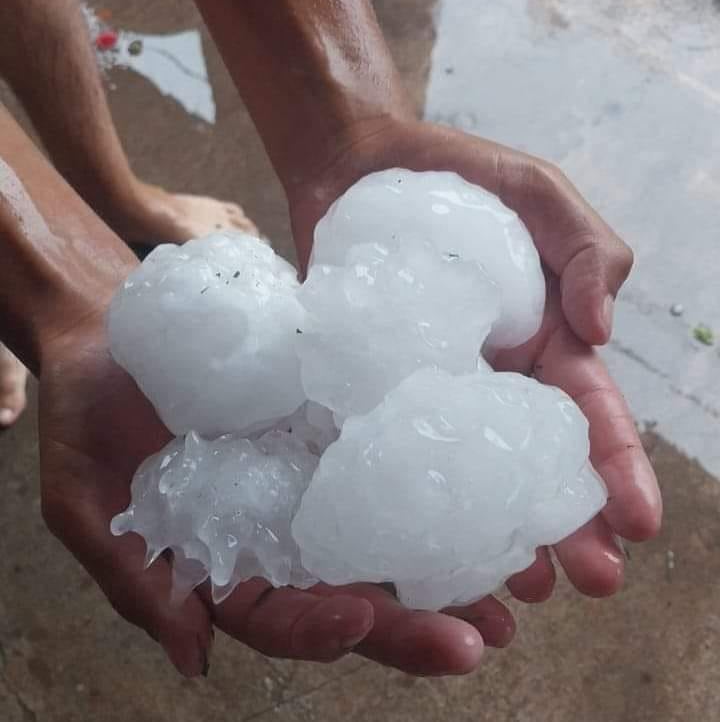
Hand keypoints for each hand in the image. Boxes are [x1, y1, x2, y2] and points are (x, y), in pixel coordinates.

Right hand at [38, 319, 514, 677]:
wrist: (113, 330)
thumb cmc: (86, 415)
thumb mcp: (85, 499)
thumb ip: (134, 579)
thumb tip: (192, 658)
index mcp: (225, 562)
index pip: (278, 615)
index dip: (320, 628)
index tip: (363, 622)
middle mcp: (279, 528)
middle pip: (351, 589)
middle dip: (413, 622)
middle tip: (481, 639)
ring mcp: (311, 474)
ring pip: (382, 529)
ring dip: (445, 560)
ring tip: (511, 585)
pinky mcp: (331, 419)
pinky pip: (382, 449)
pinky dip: (428, 469)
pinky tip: (478, 478)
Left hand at [286, 118, 661, 601]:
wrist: (356, 164)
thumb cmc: (457, 175)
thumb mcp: (538, 194)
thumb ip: (586, 249)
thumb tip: (601, 328)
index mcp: (544, 342)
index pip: (590, 413)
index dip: (617, 467)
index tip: (638, 523)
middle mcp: (491, 380)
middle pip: (534, 463)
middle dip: (570, 524)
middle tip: (589, 583)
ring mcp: (428, 390)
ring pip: (470, 474)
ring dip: (497, 530)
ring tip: (517, 587)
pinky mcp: (368, 388)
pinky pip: (389, 446)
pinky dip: (408, 496)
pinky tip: (419, 544)